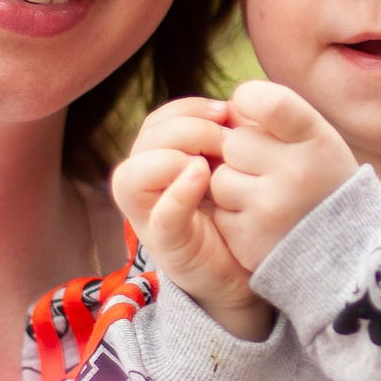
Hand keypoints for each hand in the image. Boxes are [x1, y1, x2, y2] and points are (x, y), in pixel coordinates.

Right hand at [109, 98, 271, 339]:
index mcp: (162, 165)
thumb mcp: (235, 169)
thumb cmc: (241, 217)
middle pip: (143, 141)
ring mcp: (151, 218)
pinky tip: (202, 177)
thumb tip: (236, 105)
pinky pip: (160, 216)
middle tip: (224, 136)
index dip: (187, 109)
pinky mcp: (167, 246)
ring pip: (130, 177)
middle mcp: (148, 189)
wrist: (249, 275)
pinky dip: (177, 192)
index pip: (157, 122)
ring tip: (209, 161)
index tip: (225, 111)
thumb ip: (230, 139)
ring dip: (170, 156)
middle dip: (185, 128)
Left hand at [207, 79, 360, 273]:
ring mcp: (272, 209)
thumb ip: (277, 116)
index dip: (250, 100)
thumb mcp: (317, 141)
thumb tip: (227, 108)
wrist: (346, 252)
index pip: (270, 103)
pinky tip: (261, 221)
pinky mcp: (251, 240)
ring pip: (220, 180)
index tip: (250, 107)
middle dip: (242, 154)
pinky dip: (234, 217)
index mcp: (317, 141)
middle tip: (267, 168)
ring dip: (233, 186)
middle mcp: (298, 173)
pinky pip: (220, 214)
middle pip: (234, 143)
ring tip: (265, 197)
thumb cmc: (322, 182)